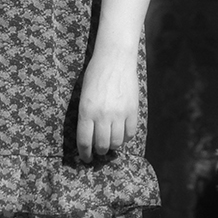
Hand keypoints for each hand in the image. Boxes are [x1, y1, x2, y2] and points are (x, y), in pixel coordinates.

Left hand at [75, 47, 139, 163]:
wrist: (115, 59)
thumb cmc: (95, 75)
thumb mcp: (84, 96)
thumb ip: (86, 116)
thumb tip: (89, 137)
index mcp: (87, 111)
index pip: (84, 141)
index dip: (85, 154)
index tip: (86, 158)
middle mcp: (103, 115)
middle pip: (101, 145)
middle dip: (99, 151)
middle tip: (99, 151)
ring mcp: (119, 113)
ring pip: (116, 142)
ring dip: (112, 146)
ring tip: (111, 143)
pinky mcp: (133, 110)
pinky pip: (130, 133)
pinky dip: (125, 137)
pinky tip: (122, 134)